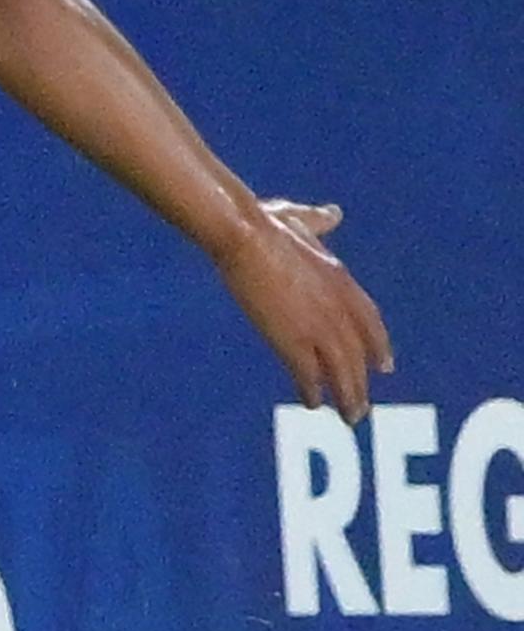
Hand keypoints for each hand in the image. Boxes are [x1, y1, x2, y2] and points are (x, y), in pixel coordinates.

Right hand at [216, 199, 392, 418]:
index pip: (370, 320)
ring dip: (347, 396)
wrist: (245, 237)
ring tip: (348, 417)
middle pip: (358, 353)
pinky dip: (312, 390)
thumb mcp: (300, 219)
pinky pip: (308, 374)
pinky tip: (313, 404)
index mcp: (341, 279)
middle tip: (362, 407)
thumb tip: (334, 213)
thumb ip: (319, 221)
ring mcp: (318, 325)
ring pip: (341, 370)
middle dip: (361, 383)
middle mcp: (338, 307)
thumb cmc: (265, 224)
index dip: (378, 345)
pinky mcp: (292, 338)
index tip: (384, 366)